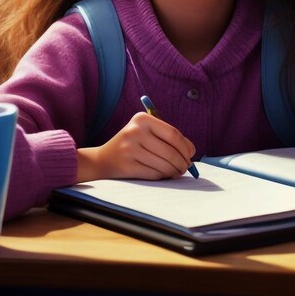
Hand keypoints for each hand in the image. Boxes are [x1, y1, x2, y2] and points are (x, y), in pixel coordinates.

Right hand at [76, 112, 195, 181]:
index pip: (173, 134)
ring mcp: (130, 149)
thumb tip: (191, 150)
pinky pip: (155, 174)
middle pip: (170, 151)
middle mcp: (135, 131)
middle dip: (183, 162)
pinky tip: (162, 174)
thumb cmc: (132, 145)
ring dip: (174, 171)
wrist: (103, 159)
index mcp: (142, 119)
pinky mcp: (127, 166)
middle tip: (185, 167)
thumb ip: (168, 137)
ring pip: (164, 165)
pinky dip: (162, 176)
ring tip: (175, 171)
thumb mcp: (146, 132)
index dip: (185, 147)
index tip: (190, 155)